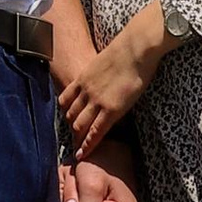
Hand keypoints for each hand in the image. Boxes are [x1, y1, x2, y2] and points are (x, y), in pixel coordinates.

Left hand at [58, 2, 172, 156]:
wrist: (135, 47)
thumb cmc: (127, 49)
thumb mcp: (104, 60)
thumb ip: (100, 72)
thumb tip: (106, 76)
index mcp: (83, 77)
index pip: (66, 100)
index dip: (67, 112)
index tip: (68, 120)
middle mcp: (86, 91)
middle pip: (70, 114)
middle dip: (71, 128)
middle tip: (72, 140)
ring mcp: (96, 101)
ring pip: (79, 125)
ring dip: (77, 139)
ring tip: (77, 151)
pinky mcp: (111, 110)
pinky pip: (95, 132)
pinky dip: (88, 145)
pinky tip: (83, 154)